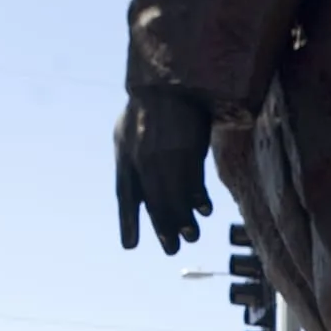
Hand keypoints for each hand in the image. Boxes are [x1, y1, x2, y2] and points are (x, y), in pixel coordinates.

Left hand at [115, 89, 213, 255]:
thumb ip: (130, 162)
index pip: (125, 194)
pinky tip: (204, 211)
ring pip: (174, 194)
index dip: (128, 221)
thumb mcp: (126, 133)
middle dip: (162, 227)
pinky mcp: (187, 149)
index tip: (129, 245)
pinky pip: (193, 179)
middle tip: (171, 249)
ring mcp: (166, 154)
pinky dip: (197, 197)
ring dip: (183, 218)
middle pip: (153, 200)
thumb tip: (138, 192)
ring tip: (191, 236)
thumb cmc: (145, 108)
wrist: (167, 81)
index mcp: (125, 155)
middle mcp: (143, 158)